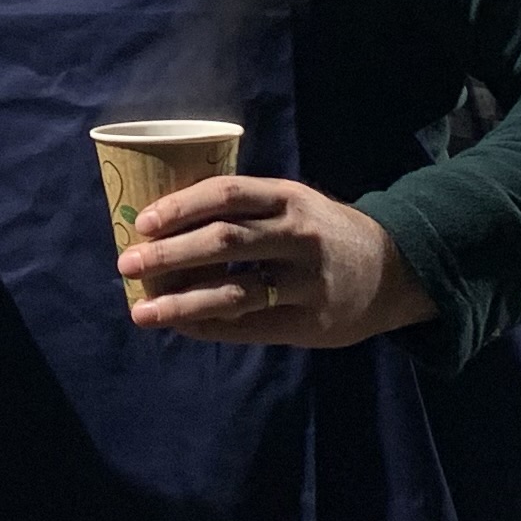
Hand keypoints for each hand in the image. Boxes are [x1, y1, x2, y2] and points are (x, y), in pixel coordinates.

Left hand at [118, 175, 436, 349]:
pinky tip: (180, 326)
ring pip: (235, 292)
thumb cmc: (322, 233)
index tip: (142, 223)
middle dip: (170, 254)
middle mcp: (298, 235)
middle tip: (127, 264)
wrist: (393, 272)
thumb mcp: (294, 206)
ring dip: (182, 302)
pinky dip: (210, 326)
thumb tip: (167, 226)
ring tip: (143, 312)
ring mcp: (306, 282)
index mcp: (288, 197)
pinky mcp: (310, 322)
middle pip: (225, 241)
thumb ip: (245, 212)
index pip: (227, 194)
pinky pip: (250, 327)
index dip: (181, 206)